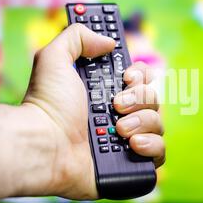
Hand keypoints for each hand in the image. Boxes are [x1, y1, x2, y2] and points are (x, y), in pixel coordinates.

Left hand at [22, 24, 164, 199]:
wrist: (43, 145)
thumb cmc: (46, 105)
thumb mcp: (54, 58)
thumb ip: (77, 37)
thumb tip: (108, 41)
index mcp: (105, 94)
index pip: (140, 79)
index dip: (141, 75)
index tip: (127, 77)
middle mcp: (118, 116)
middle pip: (152, 99)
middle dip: (139, 98)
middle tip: (116, 104)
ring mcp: (125, 141)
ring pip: (158, 123)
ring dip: (143, 121)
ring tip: (120, 129)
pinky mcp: (130, 164)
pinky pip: (159, 152)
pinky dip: (152, 146)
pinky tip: (133, 144)